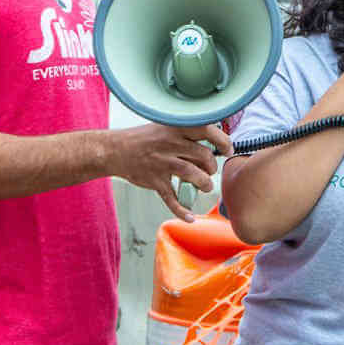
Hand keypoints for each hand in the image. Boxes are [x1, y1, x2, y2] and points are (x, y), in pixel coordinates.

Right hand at [108, 123, 231, 221]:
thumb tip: (217, 142)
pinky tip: (190, 218)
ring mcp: (162, 163)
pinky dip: (181, 210)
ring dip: (205, 184)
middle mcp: (170, 144)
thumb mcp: (166, 126)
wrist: (115, 150)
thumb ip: (188, 133)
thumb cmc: (146, 139)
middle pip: (203, 156)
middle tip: (210, 170)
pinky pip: (171, 198)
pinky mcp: (155, 181)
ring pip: (192, 174)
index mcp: (176, 128)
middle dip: (212, 167)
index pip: (207, 130)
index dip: (222, 141)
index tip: (227, 150)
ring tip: (206, 186)